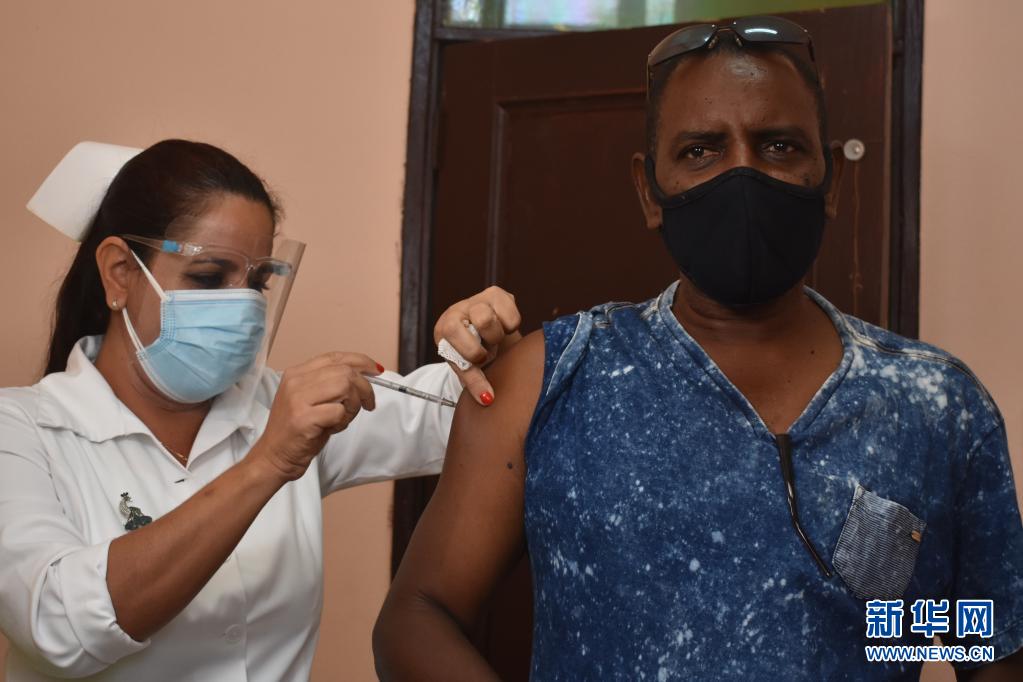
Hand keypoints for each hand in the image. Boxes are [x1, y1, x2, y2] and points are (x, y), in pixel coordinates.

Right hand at [250, 352, 380, 481]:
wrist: (274, 456)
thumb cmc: (298, 431)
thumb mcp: (311, 400)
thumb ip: (332, 384)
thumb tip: (366, 374)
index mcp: (297, 373)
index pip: (335, 357)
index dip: (360, 361)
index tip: (376, 370)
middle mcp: (295, 381)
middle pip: (345, 371)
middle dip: (364, 388)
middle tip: (368, 404)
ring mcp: (297, 399)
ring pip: (345, 386)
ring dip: (353, 405)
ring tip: (343, 419)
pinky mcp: (303, 419)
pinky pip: (339, 411)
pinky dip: (343, 420)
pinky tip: (333, 428)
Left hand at [434, 286, 521, 405]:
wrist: (482, 338)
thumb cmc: (471, 353)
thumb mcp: (467, 368)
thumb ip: (474, 382)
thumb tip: (488, 399)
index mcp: (445, 326)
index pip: (453, 331)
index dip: (471, 349)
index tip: (479, 360)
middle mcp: (460, 308)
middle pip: (482, 319)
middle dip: (489, 340)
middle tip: (488, 347)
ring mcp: (479, 298)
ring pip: (497, 315)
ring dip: (498, 333)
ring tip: (493, 338)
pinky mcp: (498, 295)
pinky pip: (512, 314)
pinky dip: (511, 325)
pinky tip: (502, 328)